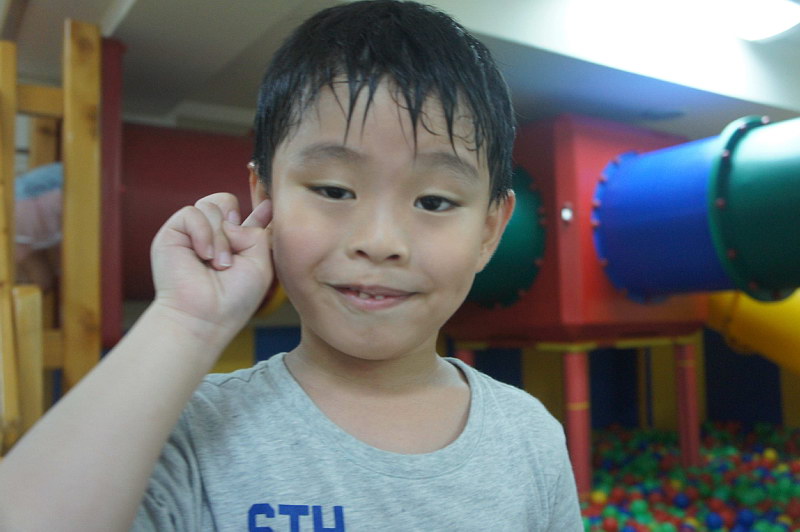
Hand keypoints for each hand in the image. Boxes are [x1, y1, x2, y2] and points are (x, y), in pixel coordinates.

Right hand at [150, 193, 272, 338]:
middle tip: (233, 253)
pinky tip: (204, 256)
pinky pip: (192, 213)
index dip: (259, 206)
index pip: (248, 216)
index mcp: (238, 244)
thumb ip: (257, 232)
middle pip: (226, 201)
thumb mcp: (262, 264)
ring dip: (220, 237)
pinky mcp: (173, 233)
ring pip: (212, 206)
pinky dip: (203, 233)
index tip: (269, 202)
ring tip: (218, 265)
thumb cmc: (234, 298)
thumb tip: (229, 219)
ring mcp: (193, 233)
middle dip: (235, 222)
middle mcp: (215, 236)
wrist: (204, 316)